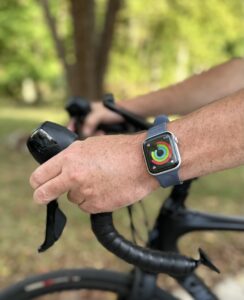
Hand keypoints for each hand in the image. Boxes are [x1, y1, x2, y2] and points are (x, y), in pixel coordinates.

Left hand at [29, 133, 158, 213]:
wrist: (144, 161)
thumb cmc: (120, 149)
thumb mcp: (91, 145)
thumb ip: (73, 157)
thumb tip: (63, 167)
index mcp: (69, 158)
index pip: (39, 176)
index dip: (37, 183)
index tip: (38, 186)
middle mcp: (73, 176)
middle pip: (44, 193)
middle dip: (43, 196)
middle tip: (45, 197)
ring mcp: (84, 192)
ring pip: (73, 199)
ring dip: (81, 193)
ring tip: (100, 181)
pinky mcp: (97, 206)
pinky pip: (88, 206)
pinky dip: (94, 200)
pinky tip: (106, 189)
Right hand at [67, 102, 123, 135]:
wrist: (127, 115)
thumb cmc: (112, 111)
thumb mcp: (99, 115)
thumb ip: (90, 122)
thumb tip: (84, 133)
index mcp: (88, 110)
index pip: (75, 117)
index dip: (72, 124)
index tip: (71, 131)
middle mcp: (91, 116)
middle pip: (83, 127)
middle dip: (86, 132)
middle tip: (91, 134)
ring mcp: (97, 123)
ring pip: (90, 132)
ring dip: (94, 135)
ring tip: (101, 133)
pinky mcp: (103, 128)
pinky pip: (97, 135)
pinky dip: (99, 136)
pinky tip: (104, 134)